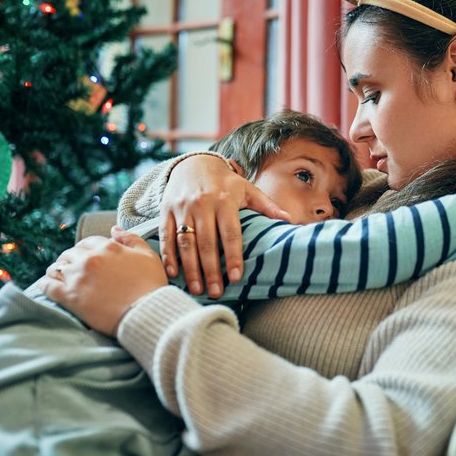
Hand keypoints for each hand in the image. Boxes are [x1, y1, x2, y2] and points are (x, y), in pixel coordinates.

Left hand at [39, 226, 167, 336]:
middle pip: (69, 253)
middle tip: (75, 271)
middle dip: (71, 261)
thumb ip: (131, 239)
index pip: (88, 242)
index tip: (88, 260)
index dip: (87, 251)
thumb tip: (114, 229)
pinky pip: (47, 286)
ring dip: (57, 271)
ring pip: (56, 267)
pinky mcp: (69, 296)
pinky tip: (48, 287)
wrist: (146, 313)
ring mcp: (77, 276)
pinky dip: (45, 285)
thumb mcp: (148, 256)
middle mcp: (89, 258)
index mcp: (107, 247)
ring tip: (60, 279)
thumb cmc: (150, 286)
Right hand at [160, 155, 289, 298]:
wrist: (193, 163)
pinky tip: (174, 274)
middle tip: (216, 292)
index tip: (236, 278)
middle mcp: (202, 204)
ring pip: (185, 242)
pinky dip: (168, 256)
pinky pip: (166, 236)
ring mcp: (182, 208)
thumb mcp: (247, 188)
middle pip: (206, 242)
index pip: (230, 233)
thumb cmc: (225, 182)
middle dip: (211, 270)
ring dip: (190, 268)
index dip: (234, 256)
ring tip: (197, 289)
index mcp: (224, 200)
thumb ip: (267, 206)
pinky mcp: (166, 211)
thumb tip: (289, 220)